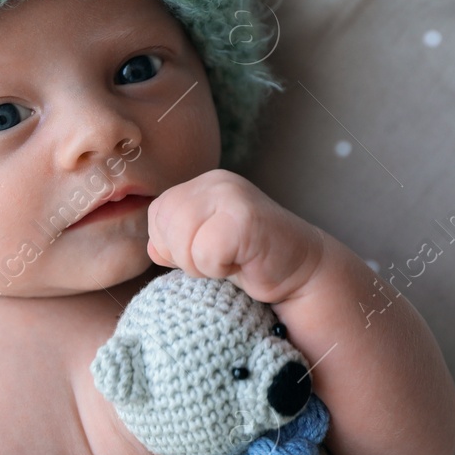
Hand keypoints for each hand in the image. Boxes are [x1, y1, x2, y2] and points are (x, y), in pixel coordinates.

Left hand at [145, 169, 324, 304]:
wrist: (300, 272)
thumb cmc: (249, 261)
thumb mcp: (203, 246)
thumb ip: (174, 240)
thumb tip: (153, 247)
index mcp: (201, 185)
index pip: (157, 214)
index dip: (172, 244)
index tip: (207, 252)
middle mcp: (215, 182)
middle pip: (164, 224)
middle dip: (184, 256)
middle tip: (219, 260)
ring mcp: (231, 196)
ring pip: (180, 238)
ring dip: (201, 264)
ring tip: (230, 260)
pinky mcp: (245, 217)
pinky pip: (205, 252)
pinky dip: (218, 268)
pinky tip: (242, 263)